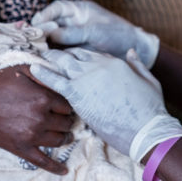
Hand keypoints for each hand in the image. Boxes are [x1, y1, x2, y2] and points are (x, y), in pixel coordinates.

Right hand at [0, 65, 75, 173]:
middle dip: (67, 121)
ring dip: (65, 137)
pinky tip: (64, 170)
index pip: (67, 105)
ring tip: (66, 135)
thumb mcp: (22, 70)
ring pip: (59, 140)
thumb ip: (44, 72)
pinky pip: (43, 161)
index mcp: (43, 98)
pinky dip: (55, 167)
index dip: (67, 105)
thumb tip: (61, 77)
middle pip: (66, 123)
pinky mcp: (22, 149)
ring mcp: (32, 136)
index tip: (64, 106)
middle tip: (65, 120)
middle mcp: (41, 118)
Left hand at [30, 48, 181, 161]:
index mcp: (115, 61)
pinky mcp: (77, 94)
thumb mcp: (149, 80)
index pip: (89, 53)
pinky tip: (32, 69)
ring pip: (61, 62)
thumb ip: (137, 64)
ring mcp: (86, 77)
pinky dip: (42, 73)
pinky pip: (54, 80)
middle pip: (72, 54)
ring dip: (49, 59)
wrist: (145, 128)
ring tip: (35, 57)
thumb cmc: (150, 109)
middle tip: (45, 53)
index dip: (76, 54)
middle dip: (59, 54)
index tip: (67, 56)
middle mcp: (98, 65)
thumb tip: (130, 52)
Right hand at [31, 0, 159, 67]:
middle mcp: (74, 23)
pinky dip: (51, 55)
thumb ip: (73, 33)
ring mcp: (74, 37)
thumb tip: (50, 34)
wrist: (134, 51)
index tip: (37, 23)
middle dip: (40, 30)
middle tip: (32, 39)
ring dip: (43, 44)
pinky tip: (44, 60)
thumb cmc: (118, 34)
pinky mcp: (75, 52)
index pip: (58, 8)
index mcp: (80, 10)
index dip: (46, 14)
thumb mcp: (95, 31)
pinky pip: (60, 52)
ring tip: (34, 50)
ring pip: (53, 39)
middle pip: (51, 23)